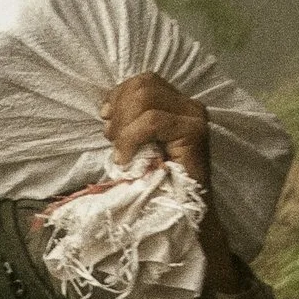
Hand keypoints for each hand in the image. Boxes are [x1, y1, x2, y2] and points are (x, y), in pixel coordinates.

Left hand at [102, 71, 244, 291]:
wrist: (186, 217)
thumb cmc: (158, 187)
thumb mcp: (137, 150)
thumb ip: (129, 127)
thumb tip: (104, 111)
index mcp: (175, 106)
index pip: (143, 80)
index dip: (118, 95)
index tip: (104, 120)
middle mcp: (188, 106)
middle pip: (143, 84)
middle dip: (118, 110)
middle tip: (111, 139)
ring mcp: (193, 118)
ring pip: (145, 97)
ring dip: (123, 125)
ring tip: (120, 151)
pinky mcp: (194, 133)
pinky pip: (152, 121)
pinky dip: (131, 138)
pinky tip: (126, 159)